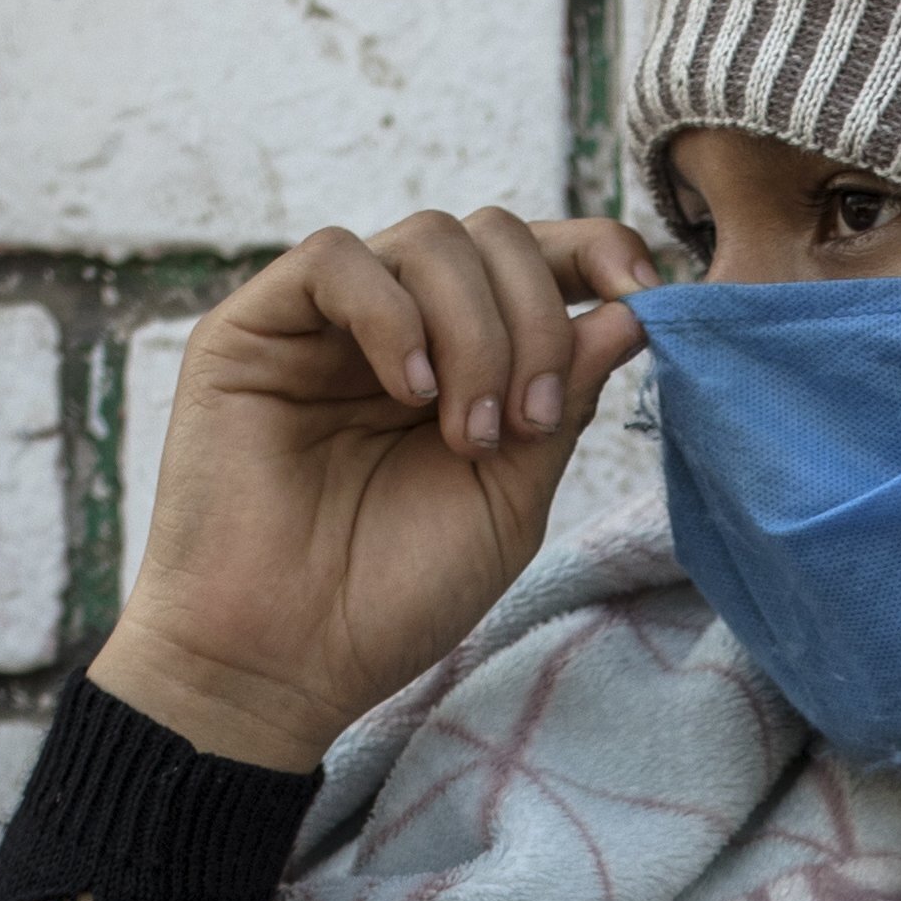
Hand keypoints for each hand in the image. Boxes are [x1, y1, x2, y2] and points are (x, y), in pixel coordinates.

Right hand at [93, 208, 659, 778]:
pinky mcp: (253, 328)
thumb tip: (634, 307)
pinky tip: (408, 393)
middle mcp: (399, 327)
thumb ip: (565, 398)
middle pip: (492, 234)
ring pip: (427, 238)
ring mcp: (326, 324)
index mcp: (463, 361)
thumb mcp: (510, 498)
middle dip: (536, 317)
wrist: (281, 666)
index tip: (647, 296)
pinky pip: (335, 259)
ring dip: (475, 331)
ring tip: (466, 436)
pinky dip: (392, 314)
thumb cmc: (392, 598)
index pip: (537, 259)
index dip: (600, 252)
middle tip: (527, 425)